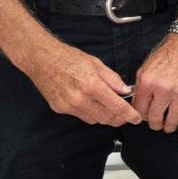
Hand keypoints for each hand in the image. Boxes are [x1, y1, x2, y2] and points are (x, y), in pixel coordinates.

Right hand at [24, 39, 140, 126]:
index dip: (130, 115)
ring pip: (94, 120)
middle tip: (124, 113)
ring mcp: (68, 106)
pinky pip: (81, 116)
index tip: (136, 118)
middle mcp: (80, 99)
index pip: (117, 107)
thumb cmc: (68, 58)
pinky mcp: (60, 109)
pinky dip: (89, 112)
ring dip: (104, 116)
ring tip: (106, 105)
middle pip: (107, 118)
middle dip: (118, 118)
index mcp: (92, 85)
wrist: (41, 59)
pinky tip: (89, 102)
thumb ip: (113, 79)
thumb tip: (125, 91)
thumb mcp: (96, 63)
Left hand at [130, 36, 177, 138]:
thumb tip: (135, 102)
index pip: (139, 110)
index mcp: (148, 83)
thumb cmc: (167, 54)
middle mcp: (164, 90)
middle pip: (154, 118)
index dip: (139, 116)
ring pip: (171, 121)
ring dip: (167, 127)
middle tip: (155, 123)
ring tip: (167, 126)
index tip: (142, 117)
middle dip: (153, 124)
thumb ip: (140, 86)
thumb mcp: (145, 67)